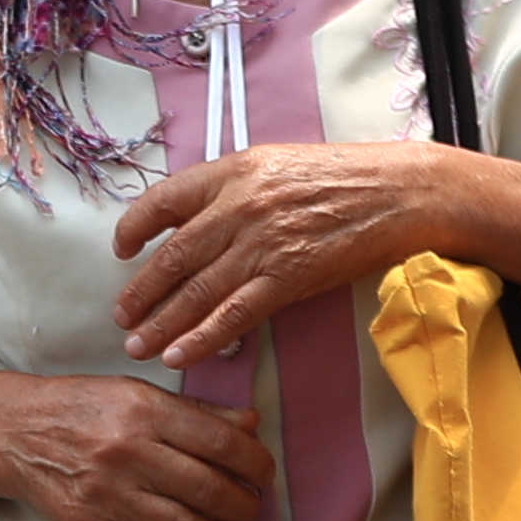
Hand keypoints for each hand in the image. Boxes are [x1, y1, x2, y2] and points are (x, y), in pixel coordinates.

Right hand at [0, 373, 273, 520]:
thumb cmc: (81, 408)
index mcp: (143, 411)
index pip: (220, 443)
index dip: (255, 463)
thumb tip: (250, 425)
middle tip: (254, 510)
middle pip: (208, 490)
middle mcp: (127, 452)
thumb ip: (195, 410)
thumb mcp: (136, 393)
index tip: (264, 475)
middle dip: (245, 507)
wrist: (14, 432)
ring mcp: (107, 494)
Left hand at [110, 145, 462, 369]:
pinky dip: (201, 339)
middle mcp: (241, 205)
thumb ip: (233, 190)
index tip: (121, 250)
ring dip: (161, 324)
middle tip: (120, 316)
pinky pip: (234, 315)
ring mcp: (264, 243)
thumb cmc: (343, 178)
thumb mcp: (277, 165)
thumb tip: (191, 221)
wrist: (400, 192)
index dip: (134, 227)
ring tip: (137, 346)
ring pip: (196, 291)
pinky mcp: (289, 277)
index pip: (165, 200)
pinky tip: (178, 355)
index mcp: (234, 170)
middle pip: (173, 256)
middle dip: (141, 292)